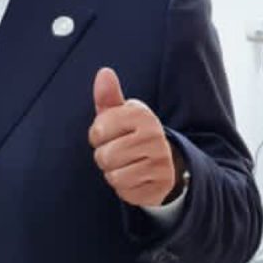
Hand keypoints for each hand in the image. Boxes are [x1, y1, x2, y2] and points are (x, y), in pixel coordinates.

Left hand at [88, 67, 180, 207]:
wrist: (165, 162)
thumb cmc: (132, 134)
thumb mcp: (120, 114)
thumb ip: (108, 96)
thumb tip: (104, 72)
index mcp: (142, 115)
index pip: (99, 129)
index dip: (97, 135)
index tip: (108, 134)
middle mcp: (155, 136)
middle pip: (105, 156)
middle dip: (104, 156)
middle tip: (118, 152)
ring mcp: (160, 162)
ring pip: (113, 175)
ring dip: (113, 173)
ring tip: (125, 164)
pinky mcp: (160, 185)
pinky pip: (125, 191)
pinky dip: (124, 187)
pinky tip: (134, 177)